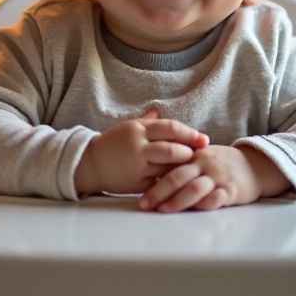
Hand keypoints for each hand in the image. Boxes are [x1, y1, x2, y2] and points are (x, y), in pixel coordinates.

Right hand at [75, 108, 209, 195]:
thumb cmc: (113, 144)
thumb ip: (147, 121)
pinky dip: (170, 183)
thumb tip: (160, 111)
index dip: (190, 134)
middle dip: (189, 153)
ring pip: (167, 167)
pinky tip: (181, 183)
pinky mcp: (135, 183)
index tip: (204, 140)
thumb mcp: (128, 128)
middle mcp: (137, 146)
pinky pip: (158, 183)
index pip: (170, 128)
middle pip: (171, 149)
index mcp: (138, 129)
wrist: (90, 164)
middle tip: (201, 155)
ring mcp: (136, 166)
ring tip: (193, 168)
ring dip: (183, 168)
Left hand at [138, 145, 289, 212]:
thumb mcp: (202, 157)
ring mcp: (218, 177)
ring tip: (163, 210)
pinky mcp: (232, 190)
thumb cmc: (222, 164)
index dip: (152, 177)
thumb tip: (151, 174)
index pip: (169, 165)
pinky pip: (217, 198)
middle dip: (158, 192)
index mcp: (194, 155)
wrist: (255, 165)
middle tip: (143, 204)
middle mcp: (204, 164)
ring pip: (195, 188)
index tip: (137, 189)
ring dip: (177, 200)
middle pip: (177, 176)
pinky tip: (194, 211)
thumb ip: (181, 164)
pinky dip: (204, 204)